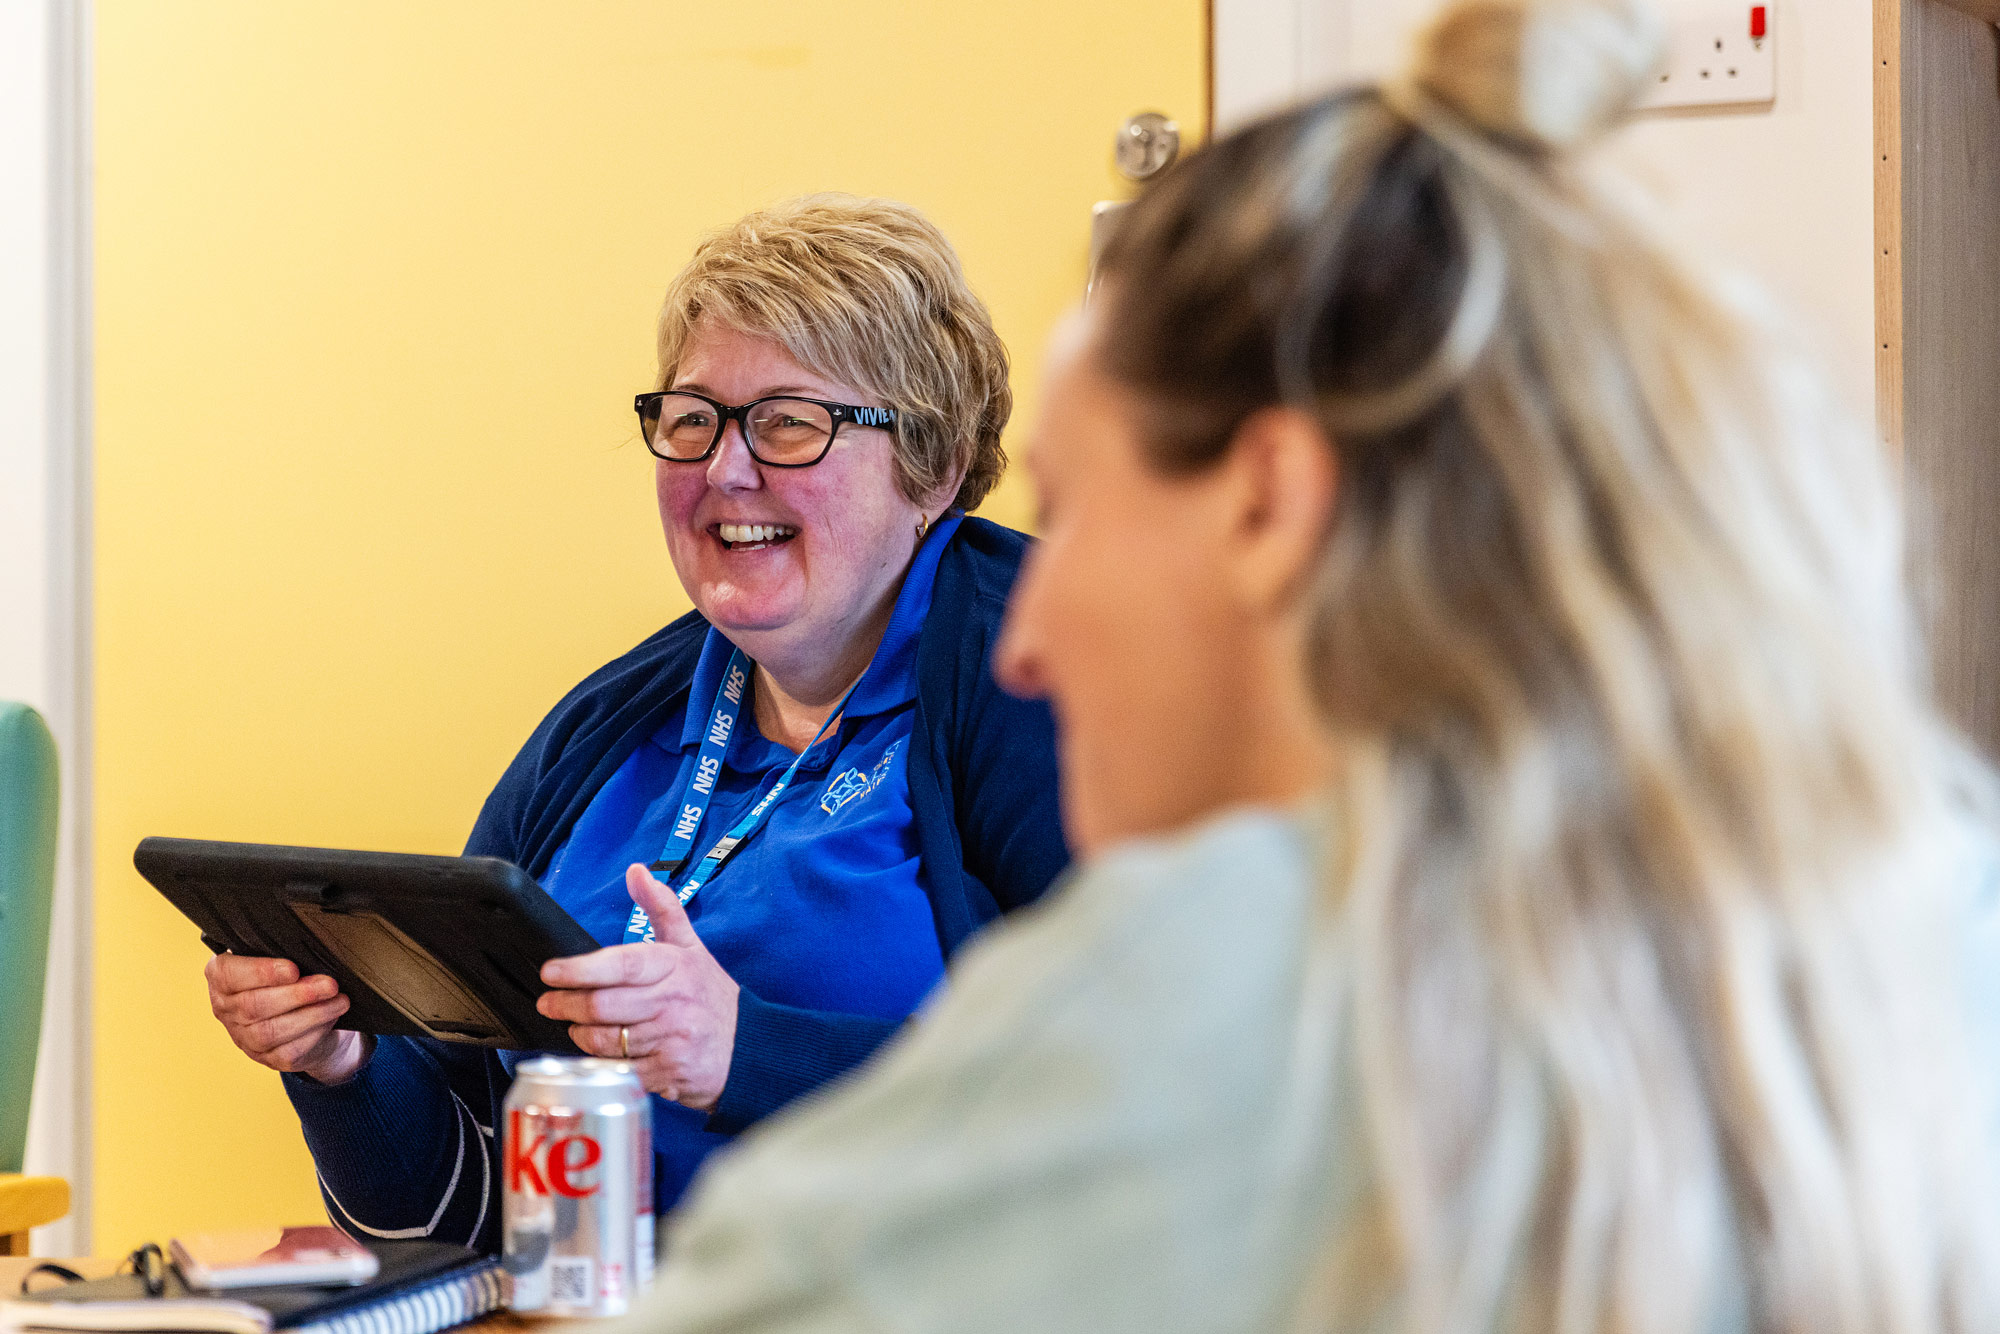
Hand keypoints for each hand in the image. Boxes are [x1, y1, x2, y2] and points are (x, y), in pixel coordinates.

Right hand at [205, 953, 371, 1083]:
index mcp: (222, 978)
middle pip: (254, 1006)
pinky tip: (331, 1017)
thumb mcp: (279, 955)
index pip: (228, 974)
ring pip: (271, 1031)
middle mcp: (226, 1009)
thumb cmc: (287, 976)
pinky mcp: (268, 1058)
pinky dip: (314, 1032)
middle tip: (329, 984)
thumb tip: (309, 942)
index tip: (293, 968)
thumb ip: (281, 949)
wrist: (301, 1014)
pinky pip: (289, 1050)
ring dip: (312, 1015)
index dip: (260, 972)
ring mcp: (245, 1038)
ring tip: (338, 1000)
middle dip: (297, 994)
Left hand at [538, 864, 740, 1110]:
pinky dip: (600, 1063)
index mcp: (676, 966)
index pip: (622, 964)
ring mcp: (670, 1040)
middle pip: (604, 1005)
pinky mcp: (666, 1073)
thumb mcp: (691, 947)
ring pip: (605, 1040)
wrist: (748, 1046)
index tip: (551, 972)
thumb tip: (636, 872)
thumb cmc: (710, 995)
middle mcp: (674, 1003)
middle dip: (567, 1005)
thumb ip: (663, 908)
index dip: (580, 969)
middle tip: (548, 1002)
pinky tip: (596, 1053)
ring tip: (573, 1025)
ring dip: (580, 1034)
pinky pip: (618, 1069)